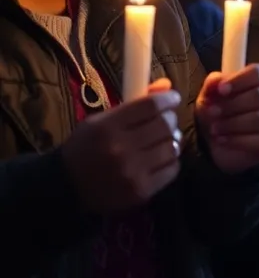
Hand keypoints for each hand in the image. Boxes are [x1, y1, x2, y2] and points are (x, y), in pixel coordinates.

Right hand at [62, 79, 182, 213]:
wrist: (66, 186)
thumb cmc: (85, 148)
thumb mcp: (100, 121)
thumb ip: (134, 105)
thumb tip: (167, 87)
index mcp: (106, 128)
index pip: (150, 106)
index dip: (167, 99)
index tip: (173, 99)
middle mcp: (119, 149)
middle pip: (164, 125)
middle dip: (171, 119)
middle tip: (167, 120)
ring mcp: (131, 172)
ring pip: (172, 147)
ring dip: (172, 140)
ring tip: (164, 140)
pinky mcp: (141, 191)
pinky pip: (172, 169)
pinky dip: (170, 160)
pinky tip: (160, 158)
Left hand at [197, 64, 258, 174]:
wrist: (221, 144)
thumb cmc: (221, 113)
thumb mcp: (211, 96)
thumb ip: (213, 84)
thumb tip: (216, 82)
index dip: (240, 80)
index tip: (221, 89)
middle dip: (232, 104)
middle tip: (213, 111)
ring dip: (233, 123)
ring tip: (214, 128)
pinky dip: (237, 140)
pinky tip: (222, 139)